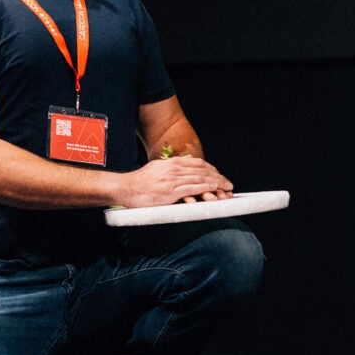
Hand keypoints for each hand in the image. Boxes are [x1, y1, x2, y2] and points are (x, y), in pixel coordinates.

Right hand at [114, 155, 233, 208]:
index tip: (219, 175)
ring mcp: (173, 179)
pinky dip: (207, 188)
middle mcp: (174, 169)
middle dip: (218, 176)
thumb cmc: (139, 182)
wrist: (126, 188)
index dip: (211, 169)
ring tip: (227, 188)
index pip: (197, 163)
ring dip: (216, 183)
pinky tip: (215, 190)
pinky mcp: (171, 191)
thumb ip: (171, 167)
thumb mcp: (157, 168)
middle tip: (228, 183)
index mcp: (171, 163)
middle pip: (202, 170)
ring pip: (201, 178)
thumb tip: (186, 163)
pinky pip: (194, 188)